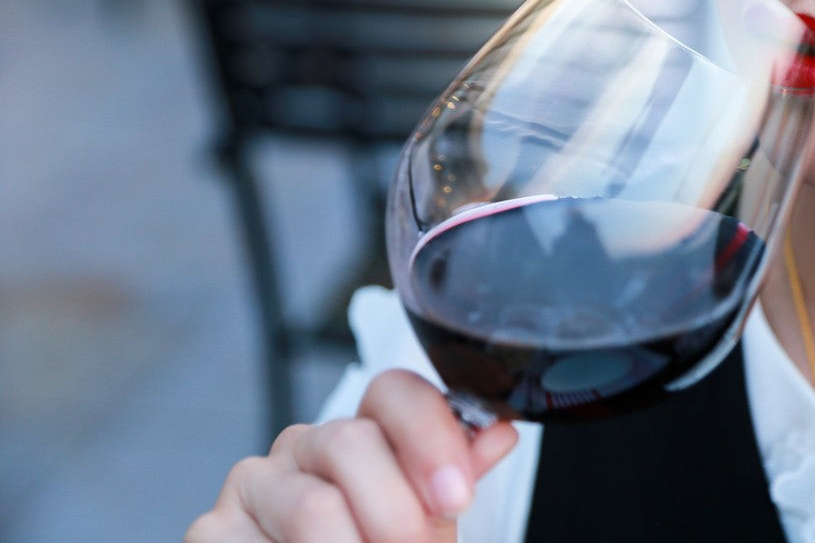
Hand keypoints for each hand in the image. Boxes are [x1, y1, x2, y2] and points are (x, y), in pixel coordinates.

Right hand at [185, 369, 518, 541]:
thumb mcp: (424, 526)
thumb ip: (452, 477)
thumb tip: (498, 432)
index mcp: (364, 434)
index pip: (393, 392)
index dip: (428, 435)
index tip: (454, 496)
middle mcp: (305, 445)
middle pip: (351, 441)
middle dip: (397, 515)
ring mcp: (253, 483)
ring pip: (312, 508)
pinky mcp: (210, 529)